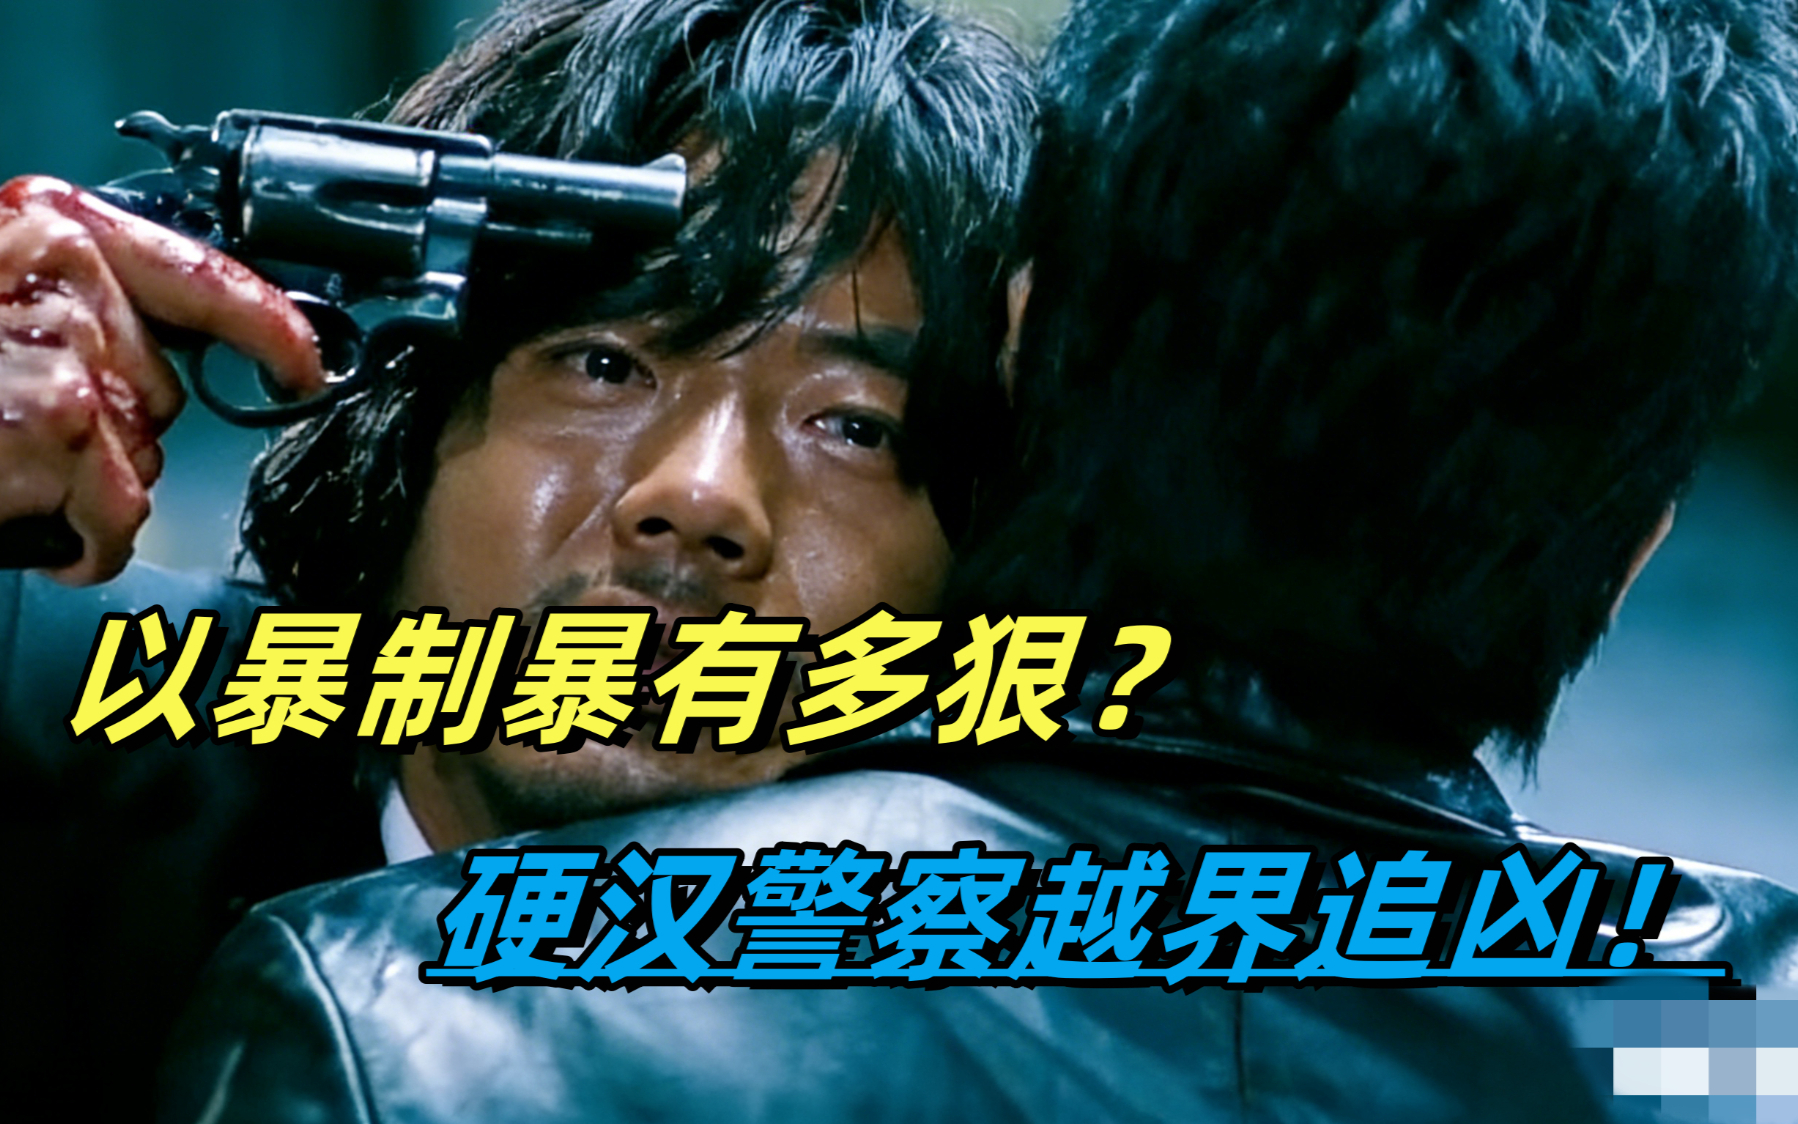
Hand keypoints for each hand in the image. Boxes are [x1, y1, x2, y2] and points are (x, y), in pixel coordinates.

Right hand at [0, 176, 324, 583]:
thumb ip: (81, 305)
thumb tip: (189, 348)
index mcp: (47, 225)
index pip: (199, 270)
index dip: (269, 325)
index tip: (308, 365)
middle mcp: (59, 273)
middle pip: (164, 389)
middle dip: (111, 431)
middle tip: (14, 431)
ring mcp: (61, 351)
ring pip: (143, 456)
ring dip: (87, 487)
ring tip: (1, 467)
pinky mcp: (57, 426)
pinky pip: (119, 513)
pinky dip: (80, 544)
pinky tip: (16, 518)